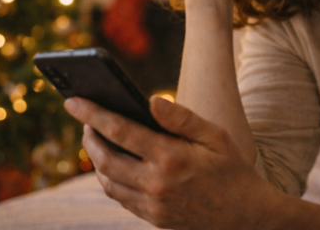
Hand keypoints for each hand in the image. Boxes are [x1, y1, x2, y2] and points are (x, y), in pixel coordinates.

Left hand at [65, 96, 276, 229]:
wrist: (247, 219)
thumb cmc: (233, 171)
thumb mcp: (216, 137)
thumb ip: (182, 118)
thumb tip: (151, 101)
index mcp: (171, 158)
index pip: (120, 130)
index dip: (92, 114)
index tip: (72, 101)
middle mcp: (156, 184)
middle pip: (104, 158)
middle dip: (88, 136)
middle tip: (84, 119)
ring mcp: (152, 205)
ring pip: (107, 182)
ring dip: (96, 159)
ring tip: (96, 139)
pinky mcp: (153, 219)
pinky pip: (120, 198)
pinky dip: (109, 179)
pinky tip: (113, 164)